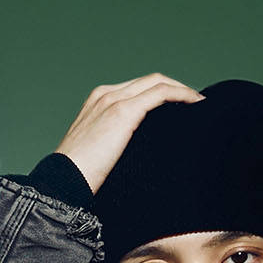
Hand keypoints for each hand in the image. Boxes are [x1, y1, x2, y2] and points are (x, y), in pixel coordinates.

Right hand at [52, 74, 201, 191]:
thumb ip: (116, 144)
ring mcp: (113, 100)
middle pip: (149, 80)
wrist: (63, 181)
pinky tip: (195, 104)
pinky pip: (160, 93)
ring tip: (199, 104)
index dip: (161, 94)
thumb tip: (140, 155)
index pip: (136, 88)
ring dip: (182, 90)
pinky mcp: (123, 111)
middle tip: (195, 104)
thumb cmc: (78, 177)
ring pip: (157, 82)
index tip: (180, 108)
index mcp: (98, 101)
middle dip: (176, 88)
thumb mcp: (99, 153)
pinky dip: (181, 95)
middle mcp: (105, 94)